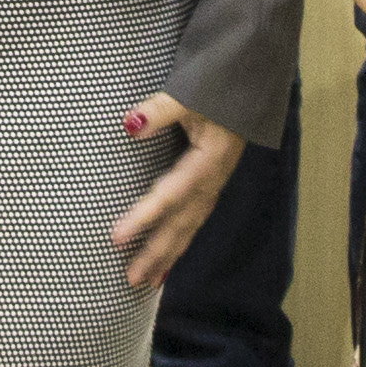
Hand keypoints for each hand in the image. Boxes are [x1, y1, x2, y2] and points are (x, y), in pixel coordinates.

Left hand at [106, 97, 247, 287]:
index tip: (117, 237)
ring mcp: (214, 183)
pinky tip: (167, 260)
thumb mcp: (190, 95)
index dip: (143, 217)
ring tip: (147, 282)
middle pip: (182, 222)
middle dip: (157, 252)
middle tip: (131, 278)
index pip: (170, 194)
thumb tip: (130, 125)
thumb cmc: (219, 87)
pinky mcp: (212, 182)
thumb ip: (160, 110)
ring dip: (168, 254)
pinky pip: (195, 219)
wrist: (249, 83)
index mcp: (208, 159)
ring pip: (190, 226)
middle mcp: (213, 178)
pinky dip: (180, 241)